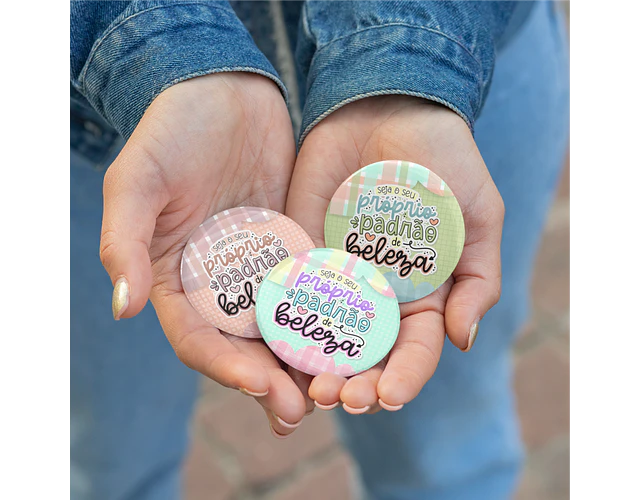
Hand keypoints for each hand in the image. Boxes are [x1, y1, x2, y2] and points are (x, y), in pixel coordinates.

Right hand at [100, 73, 309, 435]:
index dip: (226, 368)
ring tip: (337, 390)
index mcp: (178, 281)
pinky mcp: (295, 247)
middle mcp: (221, 286)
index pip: (199, 340)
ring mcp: (260, 269)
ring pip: (284, 328)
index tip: (260, 386)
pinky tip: (358, 337)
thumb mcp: (138, 180)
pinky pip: (314, 288)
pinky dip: (331, 317)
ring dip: (306, 362)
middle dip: (272, 381)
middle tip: (304, 409)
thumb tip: (123, 307)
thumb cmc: (171, 131)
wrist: (222, 92)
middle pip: (246, 347)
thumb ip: (126, 242)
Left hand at [286, 96, 503, 412]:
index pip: (412, 350)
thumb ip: (477, 278)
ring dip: (312, 368)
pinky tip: (270, 347)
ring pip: (321, 335)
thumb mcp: (478, 216)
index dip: (403, 378)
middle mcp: (374, 294)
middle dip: (352, 384)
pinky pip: (287, 293)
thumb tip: (462, 341)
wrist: (388, 108)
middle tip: (336, 398)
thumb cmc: (443, 161)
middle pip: (363, 356)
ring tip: (304, 389)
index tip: (389, 396)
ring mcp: (334, 275)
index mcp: (418, 295)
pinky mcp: (298, 250)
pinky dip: (280, 324)